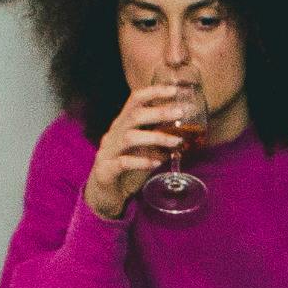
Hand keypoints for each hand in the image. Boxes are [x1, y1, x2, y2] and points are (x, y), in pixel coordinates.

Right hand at [82, 83, 203, 219]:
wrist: (102, 197)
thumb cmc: (126, 171)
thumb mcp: (142, 151)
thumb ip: (157, 140)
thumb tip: (184, 132)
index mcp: (122, 126)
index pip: (135, 100)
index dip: (154, 92)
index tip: (175, 90)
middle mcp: (113, 135)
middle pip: (134, 116)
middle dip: (159, 112)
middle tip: (181, 113)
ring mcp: (107, 152)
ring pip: (130, 137)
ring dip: (156, 137)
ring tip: (176, 142)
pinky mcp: (105, 171)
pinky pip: (123, 163)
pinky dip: (141, 161)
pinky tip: (157, 163)